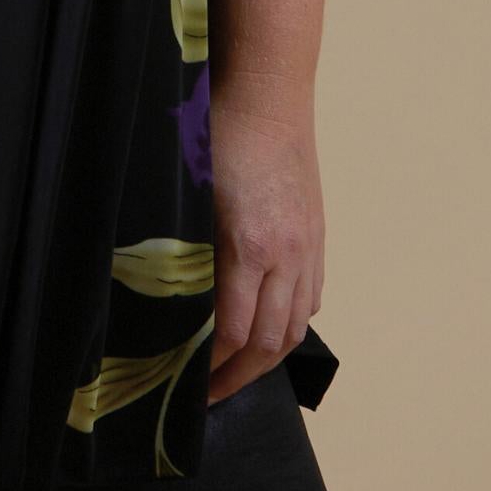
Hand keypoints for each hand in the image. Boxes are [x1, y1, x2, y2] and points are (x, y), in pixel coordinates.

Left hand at [207, 88, 324, 400]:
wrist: (266, 94)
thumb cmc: (215, 135)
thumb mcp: (187, 199)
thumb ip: (188, 255)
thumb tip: (175, 304)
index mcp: (247, 248)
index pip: (230, 333)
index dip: (209, 369)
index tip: (187, 386)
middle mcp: (285, 255)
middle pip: (268, 343)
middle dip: (238, 378)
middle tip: (209, 396)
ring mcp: (306, 246)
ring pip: (295, 325)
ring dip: (267, 359)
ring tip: (238, 373)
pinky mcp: (315, 235)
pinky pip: (310, 297)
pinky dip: (289, 324)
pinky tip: (268, 330)